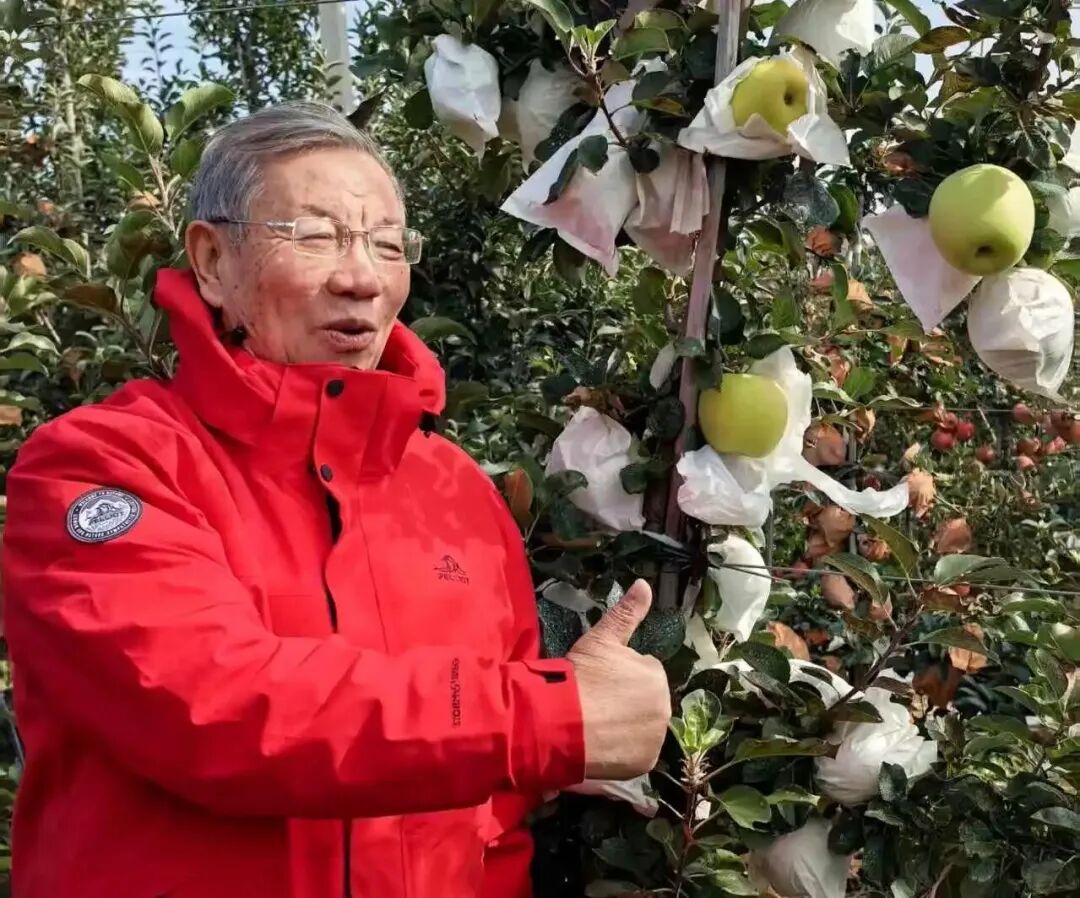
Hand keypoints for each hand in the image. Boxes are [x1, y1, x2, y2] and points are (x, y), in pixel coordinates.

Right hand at [566, 579, 670, 780]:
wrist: (560, 721)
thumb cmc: (580, 676)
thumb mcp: (601, 639)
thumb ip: (627, 612)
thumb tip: (644, 584)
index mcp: (656, 675)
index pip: (642, 673)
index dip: (618, 677)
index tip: (598, 681)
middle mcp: (665, 708)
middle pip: (645, 701)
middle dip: (626, 701)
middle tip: (596, 703)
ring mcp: (656, 739)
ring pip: (642, 727)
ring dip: (626, 726)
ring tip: (596, 724)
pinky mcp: (645, 764)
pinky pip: (636, 753)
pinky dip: (623, 750)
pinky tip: (602, 744)